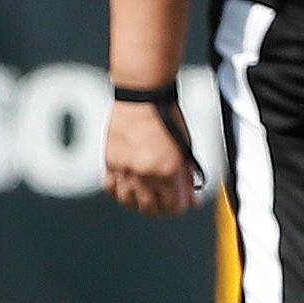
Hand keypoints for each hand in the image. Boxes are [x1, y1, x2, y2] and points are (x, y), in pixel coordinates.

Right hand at [104, 100, 198, 216]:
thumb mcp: (184, 148)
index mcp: (169, 170)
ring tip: (145, 197)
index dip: (178, 206)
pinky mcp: (111, 161)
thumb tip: (192, 201)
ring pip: (129, 201)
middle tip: (163, 202)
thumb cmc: (167, 116)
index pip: (173, 206)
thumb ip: (186, 176)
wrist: (142, 92)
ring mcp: (126, 169)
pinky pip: (113, 187)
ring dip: (138, 202)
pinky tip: (128, 186)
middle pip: (151, 208)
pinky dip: (120, 190)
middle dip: (160, 208)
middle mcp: (146, 173)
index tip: (179, 202)